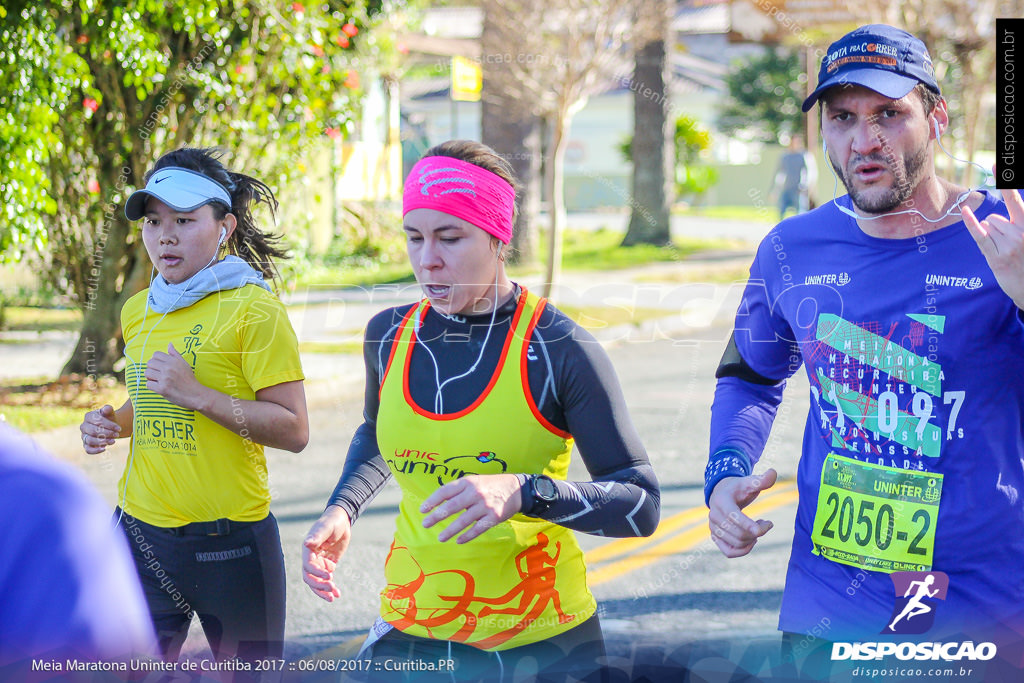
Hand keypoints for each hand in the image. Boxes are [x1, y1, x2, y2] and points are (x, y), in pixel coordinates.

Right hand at [80, 404, 119, 453]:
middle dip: (106, 433)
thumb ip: (108, 409)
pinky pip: (88, 449)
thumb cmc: (109, 419)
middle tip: (117, 435)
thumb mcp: (110, 413)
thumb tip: (106, 409)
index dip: (109, 425)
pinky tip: (104, 449)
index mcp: (88, 416)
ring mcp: (84, 436)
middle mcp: (84, 426)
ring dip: (102, 442)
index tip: (119, 429)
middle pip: (93, 431)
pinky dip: (95, 451)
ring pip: (90, 440)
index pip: (97, 421)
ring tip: (113, 441)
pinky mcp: (86, 444)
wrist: (111, 427)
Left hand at [145, 344, 202, 408]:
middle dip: (152, 369)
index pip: (156, 354)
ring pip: (147, 373)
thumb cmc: (189, 380)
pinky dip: (152, 386)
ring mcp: (165, 378)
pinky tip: (159, 387)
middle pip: (149, 363)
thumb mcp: (184, 364)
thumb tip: (169, 344)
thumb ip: (175, 354)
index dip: (156, 360)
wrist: (196, 394)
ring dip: (150, 377)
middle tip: (158, 374)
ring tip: (158, 380)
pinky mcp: (162, 389)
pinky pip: (148, 384)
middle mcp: (168, 368)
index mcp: (173, 361)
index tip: (160, 366)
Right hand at [302, 505, 351, 601]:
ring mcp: (319, 563)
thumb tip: (307, 543)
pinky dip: (331, 588)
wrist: (341, 521)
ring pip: (316, 582)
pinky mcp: (327, 565)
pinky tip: (338, 594)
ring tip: (333, 597)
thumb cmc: (332, 522)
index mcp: (308, 550)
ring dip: (323, 591)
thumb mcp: (326, 527)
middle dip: (319, 585)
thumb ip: (317, 536)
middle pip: (310, 577)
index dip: (317, 573)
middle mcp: (311, 558)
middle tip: (332, 588)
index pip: (308, 566)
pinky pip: (326, 580)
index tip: (330, 575)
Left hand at [421, 474, 522, 543]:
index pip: (446, 491)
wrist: (516, 489)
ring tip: (440, 537)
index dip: (432, 500)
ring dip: (450, 530)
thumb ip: (459, 491)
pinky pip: (478, 529)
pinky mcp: (494, 517)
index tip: (422, 510)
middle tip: (425, 524)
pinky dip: (467, 536)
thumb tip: (439, 503)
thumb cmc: (490, 486)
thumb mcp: (474, 481)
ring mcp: (485, 506)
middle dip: (436, 516)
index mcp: (468, 482)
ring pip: (463, 520)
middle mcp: (475, 493)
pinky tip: (458, 541)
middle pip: (452, 506)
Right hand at [708, 468, 776, 557]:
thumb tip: (773, 472)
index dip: (751, 525)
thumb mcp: (749, 482)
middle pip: (739, 533)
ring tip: (759, 529)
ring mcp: (713, 527)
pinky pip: (729, 552)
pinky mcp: (715, 537)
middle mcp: (714, 516)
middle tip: (767, 523)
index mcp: (722, 501)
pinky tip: (752, 541)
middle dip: (758, 532)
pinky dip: (742, 551)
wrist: (722, 493)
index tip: (769, 524)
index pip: (735, 517)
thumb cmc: (739, 488)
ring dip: (752, 539)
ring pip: (736, 543)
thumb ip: (762, 480)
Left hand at [962, 181, 1023, 308]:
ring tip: (1007, 251)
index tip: (997, 163)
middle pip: (996, 217)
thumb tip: (993, 216)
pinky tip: (965, 211)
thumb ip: (1017, 222)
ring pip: (989, 226)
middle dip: (997, 226)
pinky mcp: (996, 258)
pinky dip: (971, 223)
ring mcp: (1009, 246)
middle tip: (1010, 244)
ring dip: (992, 234)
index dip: (1006, 182)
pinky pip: (979, 236)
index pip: (1016, 199)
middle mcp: (1022, 232)